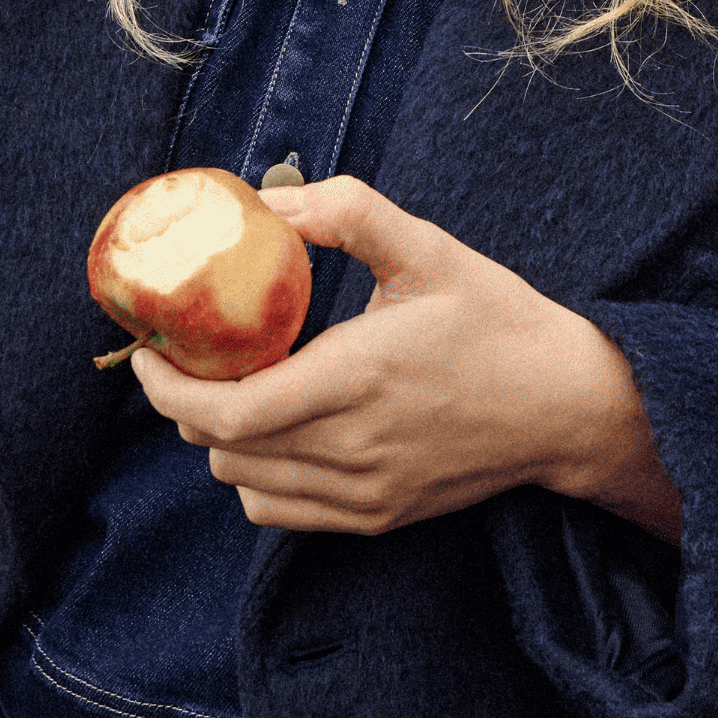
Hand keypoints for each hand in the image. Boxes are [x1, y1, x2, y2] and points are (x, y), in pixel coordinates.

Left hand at [131, 176, 681, 540]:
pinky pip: (280, 512)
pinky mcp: (376, 517)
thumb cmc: (497, 320)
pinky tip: (277, 431)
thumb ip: (347, 213)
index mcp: (359, 376)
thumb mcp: (428, 248)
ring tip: (237, 389)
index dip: (168, 387)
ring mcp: (365, 492)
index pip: (228, 412)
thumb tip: (267, 200)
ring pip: (243, 483)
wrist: (568, 406)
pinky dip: (256, 475)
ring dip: (220, 439)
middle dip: (185, 403)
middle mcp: (355, 447)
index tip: (150, 349)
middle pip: (221, 449)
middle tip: (188, 356)